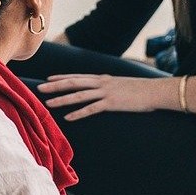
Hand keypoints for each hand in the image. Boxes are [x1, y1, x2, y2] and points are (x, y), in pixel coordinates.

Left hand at [39, 74, 168, 120]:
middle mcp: (102, 83)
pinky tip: (68, 118)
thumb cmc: (142, 90)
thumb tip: (105, 91)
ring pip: (79, 95)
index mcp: (104, 78)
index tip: (49, 79)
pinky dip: (79, 113)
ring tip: (48, 103)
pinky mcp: (112, 103)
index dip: (62, 78)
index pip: (78, 76)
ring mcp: (106, 93)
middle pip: (73, 83)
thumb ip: (111, 87)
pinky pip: (92, 109)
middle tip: (39, 88)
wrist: (155, 91)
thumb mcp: (123, 85)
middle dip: (55, 86)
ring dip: (62, 99)